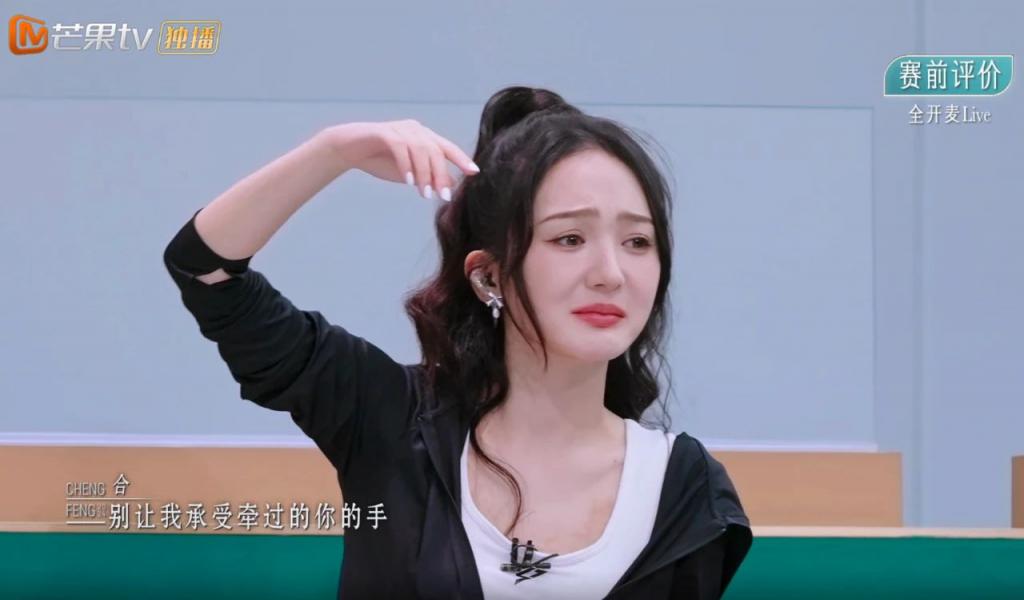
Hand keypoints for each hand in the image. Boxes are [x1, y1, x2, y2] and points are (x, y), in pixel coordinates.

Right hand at [320, 120, 479, 200]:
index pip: (447, 148)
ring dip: (424, 174)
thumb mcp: (409, 173)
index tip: (474, 172)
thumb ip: (428, 176)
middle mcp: (414, 129)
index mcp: (423, 137)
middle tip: (442, 196)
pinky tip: (408, 181)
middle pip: (435, 150)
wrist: (348, 150)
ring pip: (420, 149)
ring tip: (423, 193)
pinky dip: (406, 165)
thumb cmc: (379, 160)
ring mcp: (399, 128)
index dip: (461, 159)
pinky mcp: (383, 132)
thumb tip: (451, 184)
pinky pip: (400, 147)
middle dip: (441, 175)